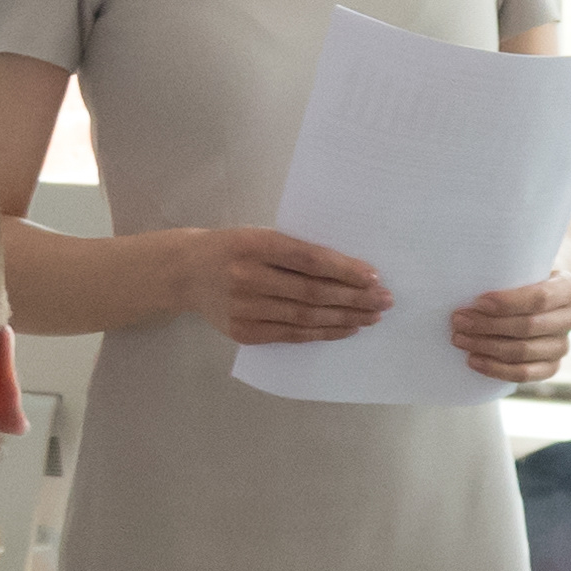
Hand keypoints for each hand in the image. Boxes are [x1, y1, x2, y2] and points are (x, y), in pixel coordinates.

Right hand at [170, 227, 388, 347]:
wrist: (186, 272)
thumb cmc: (234, 248)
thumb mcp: (259, 236)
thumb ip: (296, 250)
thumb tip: (352, 270)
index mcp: (254, 244)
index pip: (309, 259)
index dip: (344, 270)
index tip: (374, 276)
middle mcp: (247, 277)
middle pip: (312, 292)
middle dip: (354, 298)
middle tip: (384, 300)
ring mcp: (244, 308)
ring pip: (305, 317)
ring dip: (345, 318)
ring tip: (372, 316)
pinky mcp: (243, 332)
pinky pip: (292, 335)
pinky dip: (323, 333)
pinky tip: (346, 328)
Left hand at [447, 267, 570, 386]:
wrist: (542, 295)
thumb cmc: (526, 276)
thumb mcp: (524, 264)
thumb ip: (508, 269)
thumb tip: (468, 282)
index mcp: (570, 288)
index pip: (540, 298)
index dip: (507, 302)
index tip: (478, 301)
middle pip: (528, 326)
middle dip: (488, 325)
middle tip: (458, 320)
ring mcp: (563, 345)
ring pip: (523, 352)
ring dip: (486, 347)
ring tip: (460, 338)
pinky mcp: (552, 366)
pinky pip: (524, 374)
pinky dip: (496, 369)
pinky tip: (474, 360)